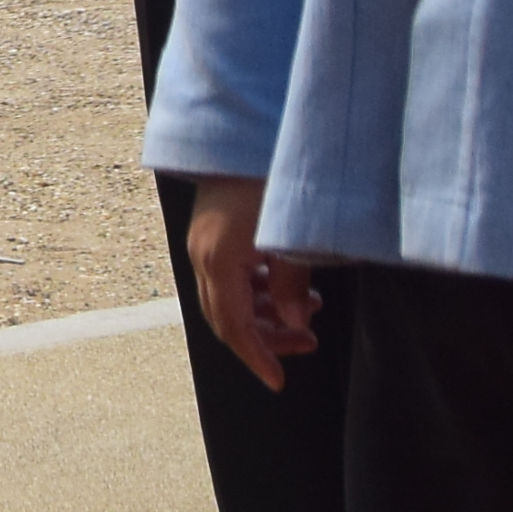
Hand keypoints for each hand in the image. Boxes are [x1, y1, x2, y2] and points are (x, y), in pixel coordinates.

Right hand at [182, 174, 322, 393]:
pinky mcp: (214, 229)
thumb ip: (292, 284)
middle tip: (309, 344)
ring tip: (309, 309)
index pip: (233, 326)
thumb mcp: (290, 236)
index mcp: (217, 259)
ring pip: (229, 296)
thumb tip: (296, 324)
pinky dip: (258, 290)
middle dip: (266, 338)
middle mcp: (203, 254)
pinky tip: (288, 284)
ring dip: (266, 313)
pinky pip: (230, 274)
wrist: (242, 130)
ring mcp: (205, 241)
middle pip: (227, 316)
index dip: (257, 358)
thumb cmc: (268, 179)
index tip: (279, 381)